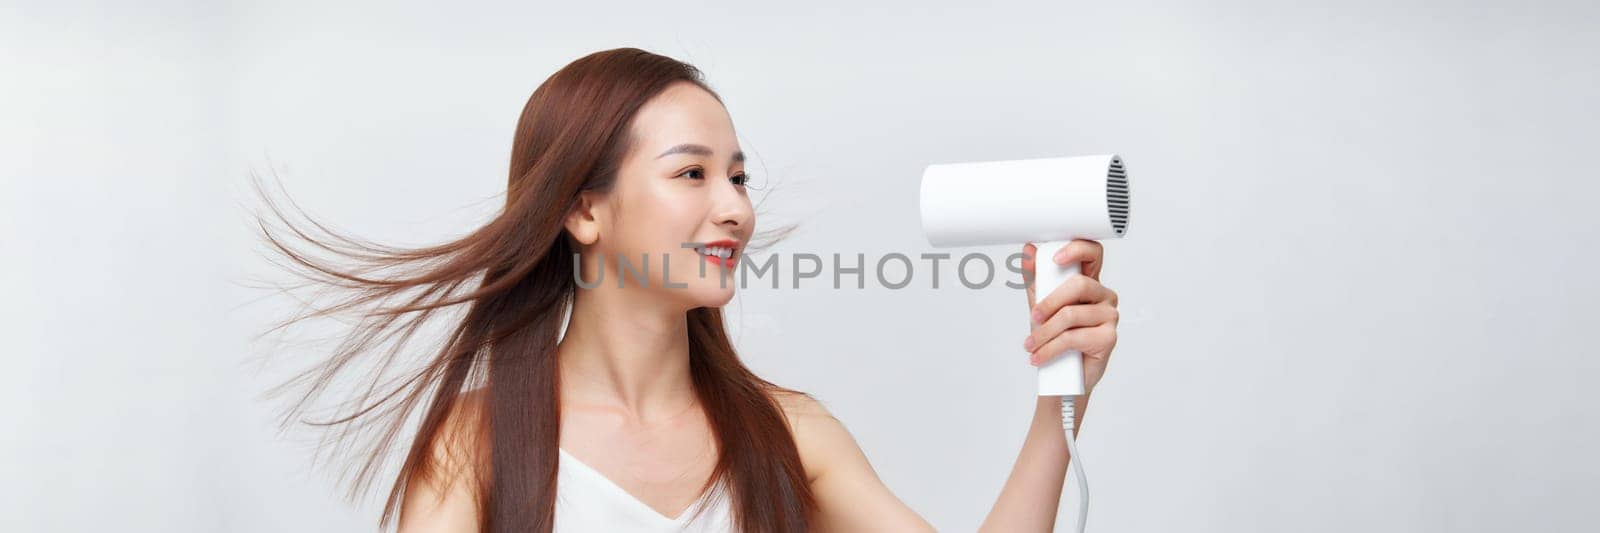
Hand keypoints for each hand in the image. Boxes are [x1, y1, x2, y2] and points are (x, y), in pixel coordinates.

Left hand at [1020, 240, 1118, 394]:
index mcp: (1089, 283)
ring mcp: (1110, 316)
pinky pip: (1074, 337)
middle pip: (1079, 285)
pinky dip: (1050, 349)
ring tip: (1031, 346)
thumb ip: (1036, 279)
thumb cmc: (1056, 337)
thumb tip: (1027, 251)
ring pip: (1071, 315)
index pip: (1092, 254)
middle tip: (1033, 318)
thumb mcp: (1040, 305)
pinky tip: (1040, 357)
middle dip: (1049, 302)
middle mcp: (1104, 296)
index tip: (1055, 258)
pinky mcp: (1109, 338)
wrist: (1062, 377)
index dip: (1077, 249)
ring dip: (1044, 333)